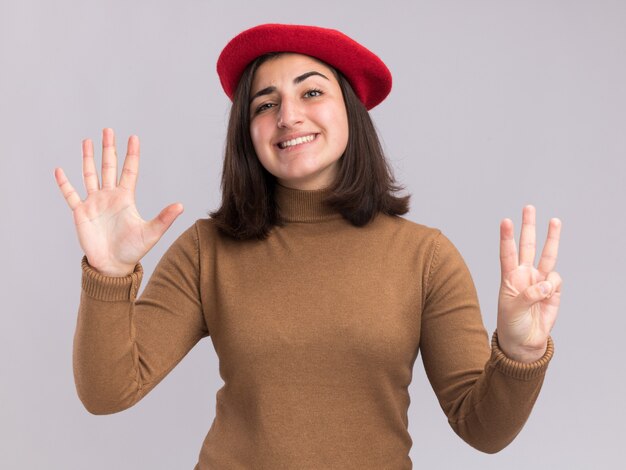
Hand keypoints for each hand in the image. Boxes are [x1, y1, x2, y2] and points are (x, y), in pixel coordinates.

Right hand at [54, 128, 183, 275]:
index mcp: (126, 198)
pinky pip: (71, 195)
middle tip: (109, 130)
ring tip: (87, 140)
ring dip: (88, 158)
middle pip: (109, 167)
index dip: (132, 154)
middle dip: (108, 149)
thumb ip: (165, 218)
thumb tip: (182, 205)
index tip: (134, 137)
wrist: (113, 265)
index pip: (130, 170)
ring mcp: (94, 203)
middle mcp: (110, 196)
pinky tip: (59, 170)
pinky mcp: (81, 213)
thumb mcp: (151, 232)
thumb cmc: (133, 250)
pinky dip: (65, 183)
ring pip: (90, 175)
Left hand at [496, 205, 561, 362]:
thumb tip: (547, 284)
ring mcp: (540, 281)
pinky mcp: (553, 291)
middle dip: (528, 227)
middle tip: (528, 207)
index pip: (507, 253)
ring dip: (551, 238)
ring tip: (554, 220)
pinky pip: (556, 281)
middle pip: (527, 246)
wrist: (525, 342)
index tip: (505, 221)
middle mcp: (524, 275)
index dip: (506, 238)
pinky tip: (547, 297)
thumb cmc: (512, 325)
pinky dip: (553, 287)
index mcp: (509, 278)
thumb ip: (530, 295)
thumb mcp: (514, 310)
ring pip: (547, 255)